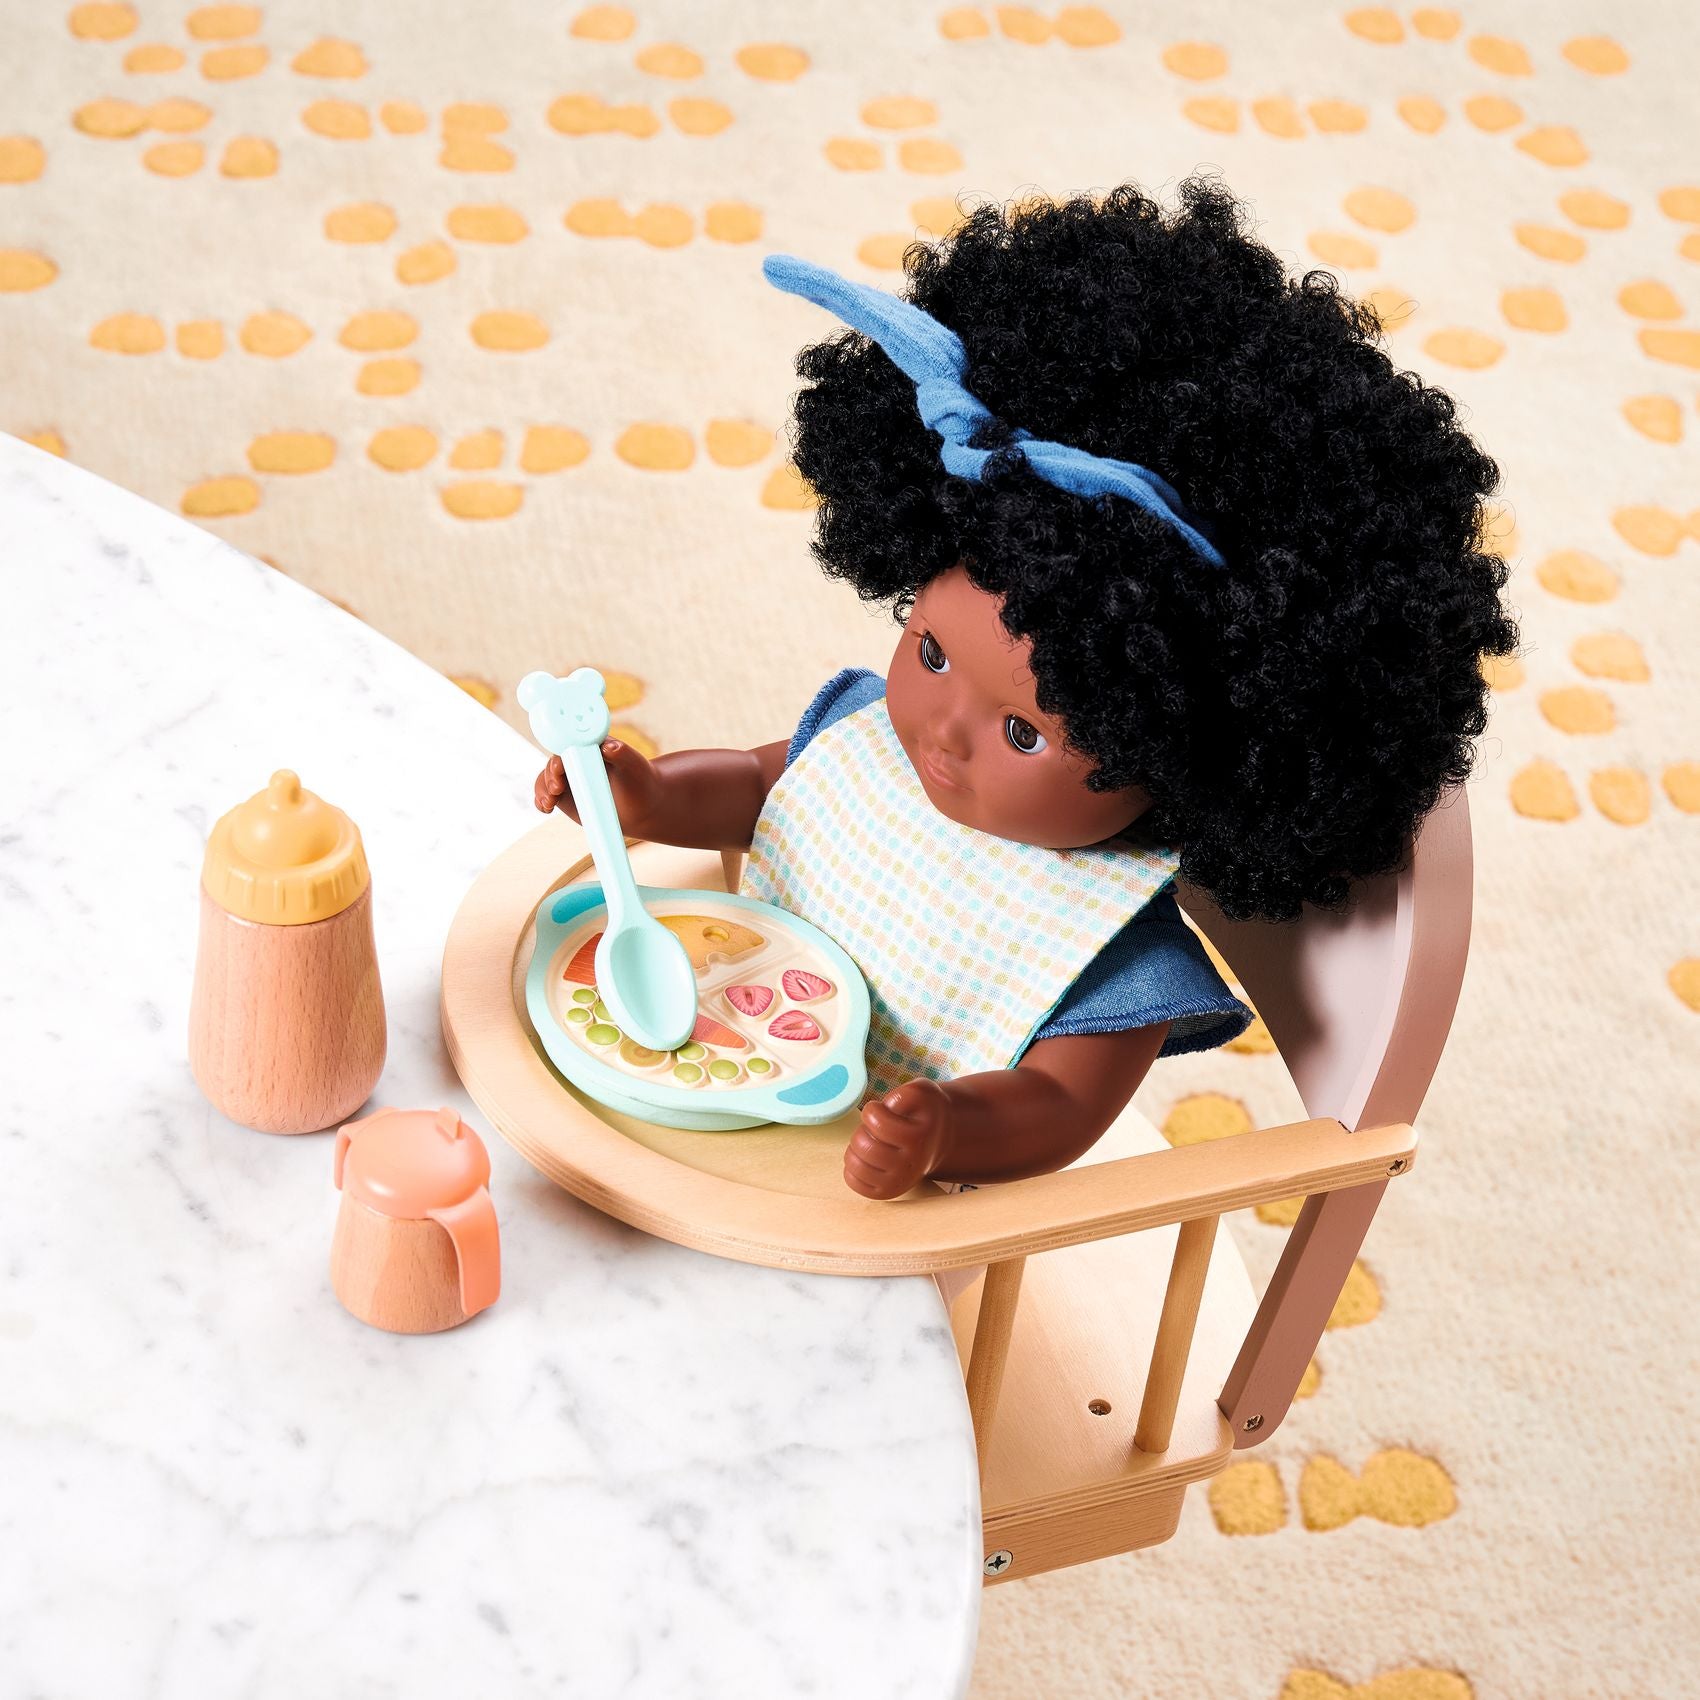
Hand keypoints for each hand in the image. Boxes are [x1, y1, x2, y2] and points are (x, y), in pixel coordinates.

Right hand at [533, 738, 661, 830]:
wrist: (640, 805)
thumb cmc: (639, 780)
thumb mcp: (633, 765)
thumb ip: (621, 753)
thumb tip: (609, 746)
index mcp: (589, 745)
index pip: (569, 745)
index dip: (562, 756)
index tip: (560, 767)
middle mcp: (574, 758)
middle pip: (554, 763)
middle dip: (551, 776)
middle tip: (557, 789)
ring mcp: (568, 777)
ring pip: (546, 779)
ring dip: (543, 789)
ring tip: (549, 803)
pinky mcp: (564, 795)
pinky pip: (546, 795)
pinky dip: (541, 800)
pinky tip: (545, 808)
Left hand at [844, 1077, 953, 1200]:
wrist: (935, 1141)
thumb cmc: (923, 1113)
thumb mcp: (923, 1091)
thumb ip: (909, 1092)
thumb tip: (890, 1106)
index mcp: (919, 1137)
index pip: (877, 1122)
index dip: (872, 1110)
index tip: (880, 1110)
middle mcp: (910, 1164)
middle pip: (864, 1145)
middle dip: (863, 1130)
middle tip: (876, 1128)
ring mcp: (898, 1181)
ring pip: (855, 1165)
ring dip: (856, 1148)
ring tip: (871, 1142)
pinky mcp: (887, 1192)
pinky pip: (854, 1182)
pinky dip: (853, 1167)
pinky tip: (867, 1157)